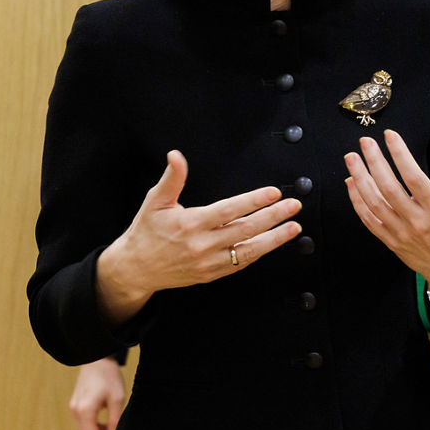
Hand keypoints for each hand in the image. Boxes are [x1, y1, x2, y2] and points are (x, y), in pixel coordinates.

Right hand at [68, 357, 124, 429]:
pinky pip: (82, 422)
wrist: (97, 358)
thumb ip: (114, 420)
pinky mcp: (75, 404)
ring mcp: (73, 407)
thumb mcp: (117, 398)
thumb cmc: (108, 376)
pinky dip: (92, 427)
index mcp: (85, 410)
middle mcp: (75, 411)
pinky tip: (104, 425)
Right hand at [96, 150, 302, 323]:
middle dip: (273, 217)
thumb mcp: (155, 201)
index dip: (253, 201)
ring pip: (248, 250)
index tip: (274, 192)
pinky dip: (259, 253)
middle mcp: (201, 245)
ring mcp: (208, 262)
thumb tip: (176, 155)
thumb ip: (172, 178)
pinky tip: (273, 242)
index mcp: (190, 224)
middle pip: (245, 229)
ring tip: (294, 227)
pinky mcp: (211, 274)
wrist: (135, 268)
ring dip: (274, 239)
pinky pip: (240, 264)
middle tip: (294, 206)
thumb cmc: (146, 231)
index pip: (229, 210)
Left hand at [345, 130, 429, 304]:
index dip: (401, 155)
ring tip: (351, 158)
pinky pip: (369, 220)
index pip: (415, 178)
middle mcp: (418, 222)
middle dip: (375, 162)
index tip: (390, 135)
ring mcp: (402, 233)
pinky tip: (351, 183)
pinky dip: (357, 201)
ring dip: (360, 179)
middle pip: (389, 189)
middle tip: (365, 142)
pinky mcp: (391, 242)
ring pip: (374, 204)